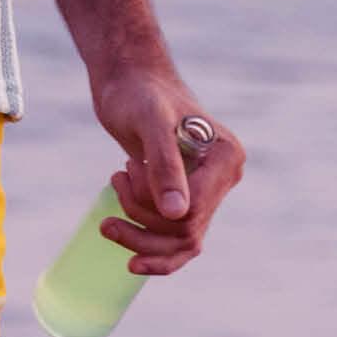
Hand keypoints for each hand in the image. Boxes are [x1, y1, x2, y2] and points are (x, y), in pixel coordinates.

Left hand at [91, 61, 246, 278]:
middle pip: (186, 231)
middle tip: (115, 180)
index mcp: (227, 157)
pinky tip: (130, 256)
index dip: (154, 206)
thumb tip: (177, 215)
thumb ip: (165, 162)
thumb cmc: (138, 92)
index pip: (195, 210)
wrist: (127, 80)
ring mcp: (207, 190)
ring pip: (180, 243)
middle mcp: (224, 177)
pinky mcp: (187, 198)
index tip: (124, 172)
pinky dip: (153, 251)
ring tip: (110, 216)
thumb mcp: (149, 120)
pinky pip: (177, 242)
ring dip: (141, 237)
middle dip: (142, 219)